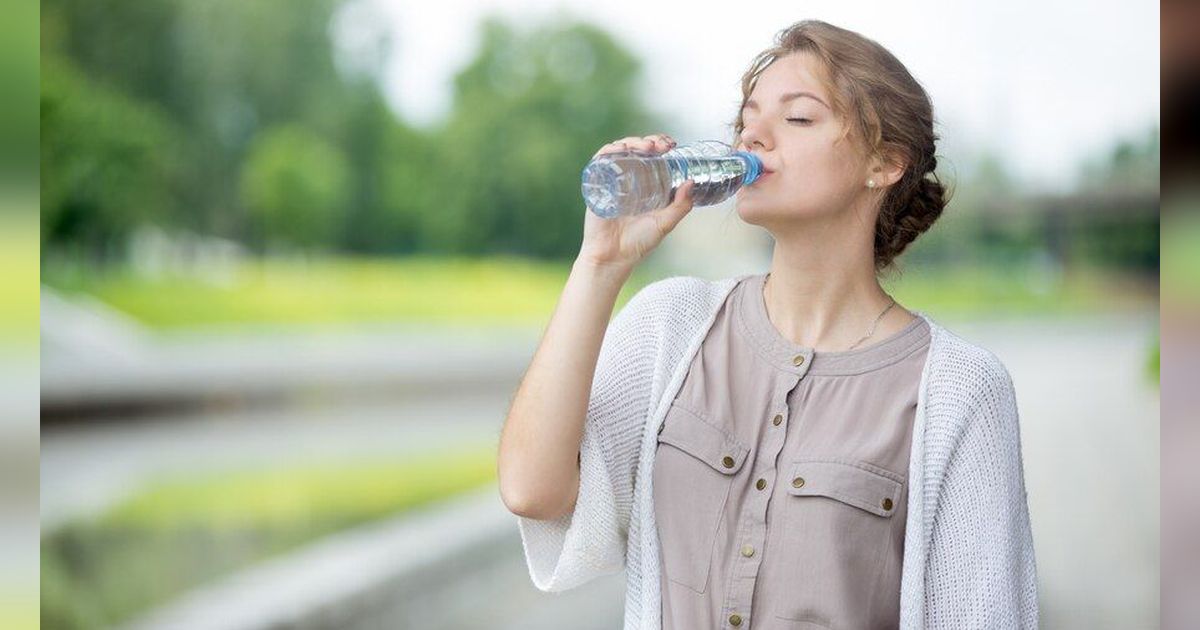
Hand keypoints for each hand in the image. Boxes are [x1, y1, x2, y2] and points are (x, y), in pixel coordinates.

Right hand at [577, 133, 695, 271]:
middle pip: (636, 148)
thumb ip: (680, 206)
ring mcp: (611, 179)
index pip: (652, 155)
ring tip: (646, 147)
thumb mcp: (665, 223)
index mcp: (645, 183)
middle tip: (661, 146)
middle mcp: (628, 178)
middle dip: (649, 140)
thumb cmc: (638, 243)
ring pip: (619, 150)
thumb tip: (691, 182)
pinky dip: (609, 150)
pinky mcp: (596, 184)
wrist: (613, 257)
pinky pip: (600, 161)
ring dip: (632, 142)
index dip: (660, 144)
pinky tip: (620, 149)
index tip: (671, 144)